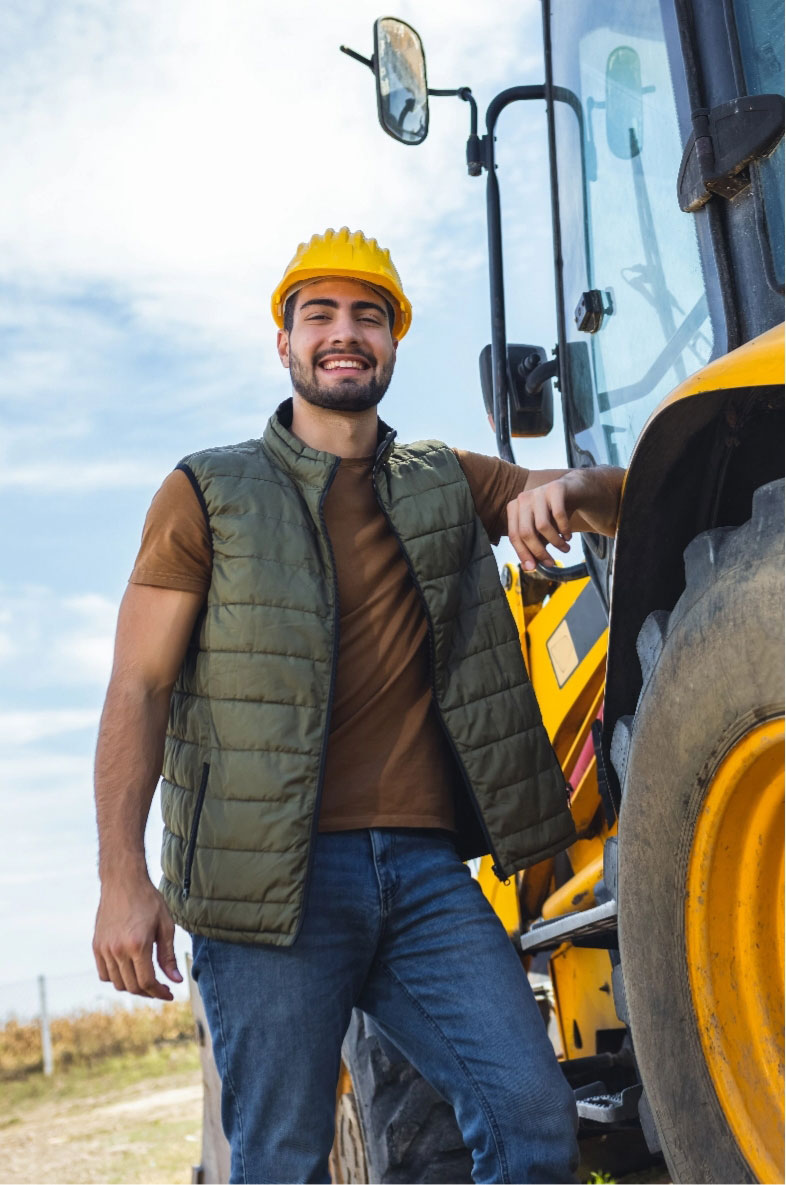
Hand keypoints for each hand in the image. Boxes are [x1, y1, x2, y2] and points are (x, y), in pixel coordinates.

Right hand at [93, 877, 182, 1000]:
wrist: (123, 881)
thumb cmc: (148, 900)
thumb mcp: (165, 925)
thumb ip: (168, 956)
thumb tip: (175, 980)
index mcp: (137, 944)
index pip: (147, 982)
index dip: (159, 992)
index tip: (169, 994)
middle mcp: (118, 950)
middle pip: (132, 986)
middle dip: (149, 992)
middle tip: (161, 988)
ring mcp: (104, 949)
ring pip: (118, 983)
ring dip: (133, 986)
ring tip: (147, 979)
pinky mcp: (96, 946)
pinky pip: (105, 973)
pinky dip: (117, 978)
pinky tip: (129, 970)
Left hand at [506, 468, 622, 569]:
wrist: (575, 491)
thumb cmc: (554, 515)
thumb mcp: (541, 532)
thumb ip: (533, 547)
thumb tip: (528, 567)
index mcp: (514, 508)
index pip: (514, 536)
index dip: (523, 554)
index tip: (534, 568)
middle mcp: (523, 498)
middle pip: (526, 533)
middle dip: (539, 552)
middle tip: (551, 562)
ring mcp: (539, 491)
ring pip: (542, 526)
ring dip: (555, 542)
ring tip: (564, 548)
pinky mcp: (556, 488)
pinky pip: (559, 515)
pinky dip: (565, 529)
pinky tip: (568, 536)